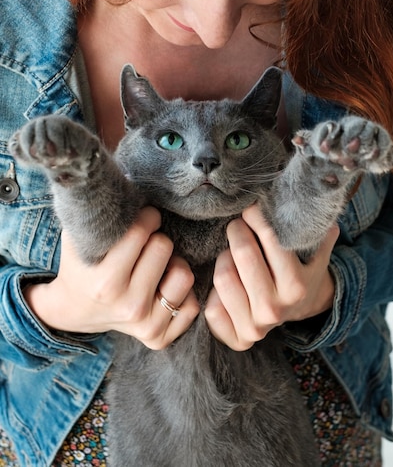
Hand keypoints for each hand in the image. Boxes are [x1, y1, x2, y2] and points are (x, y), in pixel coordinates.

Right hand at [24, 206, 198, 348]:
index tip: (142, 219)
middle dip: (156, 238)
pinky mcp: (159, 338)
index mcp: (106, 281)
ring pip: (184, 274)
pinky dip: (180, 293)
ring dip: (173, 264)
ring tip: (157, 265)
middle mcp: (128, 306)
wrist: (74, 310)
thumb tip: (134, 180)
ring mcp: (145, 325)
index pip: (142, 230)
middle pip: (164, 247)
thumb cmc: (81, 264)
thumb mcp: (79, 236)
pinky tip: (162, 287)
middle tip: (146, 243)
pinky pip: (192, 303)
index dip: (145, 217)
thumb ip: (102, 213)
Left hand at [205, 203, 337, 350]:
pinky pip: (212, 307)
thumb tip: (311, 203)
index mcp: (297, 286)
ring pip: (222, 276)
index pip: (270, 238)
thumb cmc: (303, 271)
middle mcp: (275, 309)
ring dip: (224, 258)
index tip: (251, 209)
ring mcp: (256, 327)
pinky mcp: (237, 338)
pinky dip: (214, 291)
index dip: (255, 216)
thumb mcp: (315, 252)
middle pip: (241, 253)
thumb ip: (316, 230)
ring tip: (232, 254)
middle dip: (237, 231)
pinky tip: (228, 282)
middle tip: (237, 226)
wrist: (302, 310)